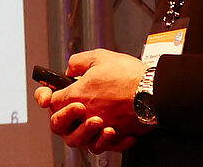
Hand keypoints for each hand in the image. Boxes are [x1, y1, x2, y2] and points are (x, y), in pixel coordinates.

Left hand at [33, 49, 152, 152]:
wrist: (155, 90)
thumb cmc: (130, 75)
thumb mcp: (98, 57)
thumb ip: (78, 62)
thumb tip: (70, 69)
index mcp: (78, 95)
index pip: (51, 101)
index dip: (48, 96)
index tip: (50, 93)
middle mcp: (87, 115)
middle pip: (60, 126)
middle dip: (61, 117)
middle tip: (70, 108)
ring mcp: (103, 127)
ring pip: (82, 141)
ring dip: (83, 131)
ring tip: (93, 119)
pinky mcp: (119, 135)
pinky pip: (107, 146)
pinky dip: (108, 140)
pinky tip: (112, 130)